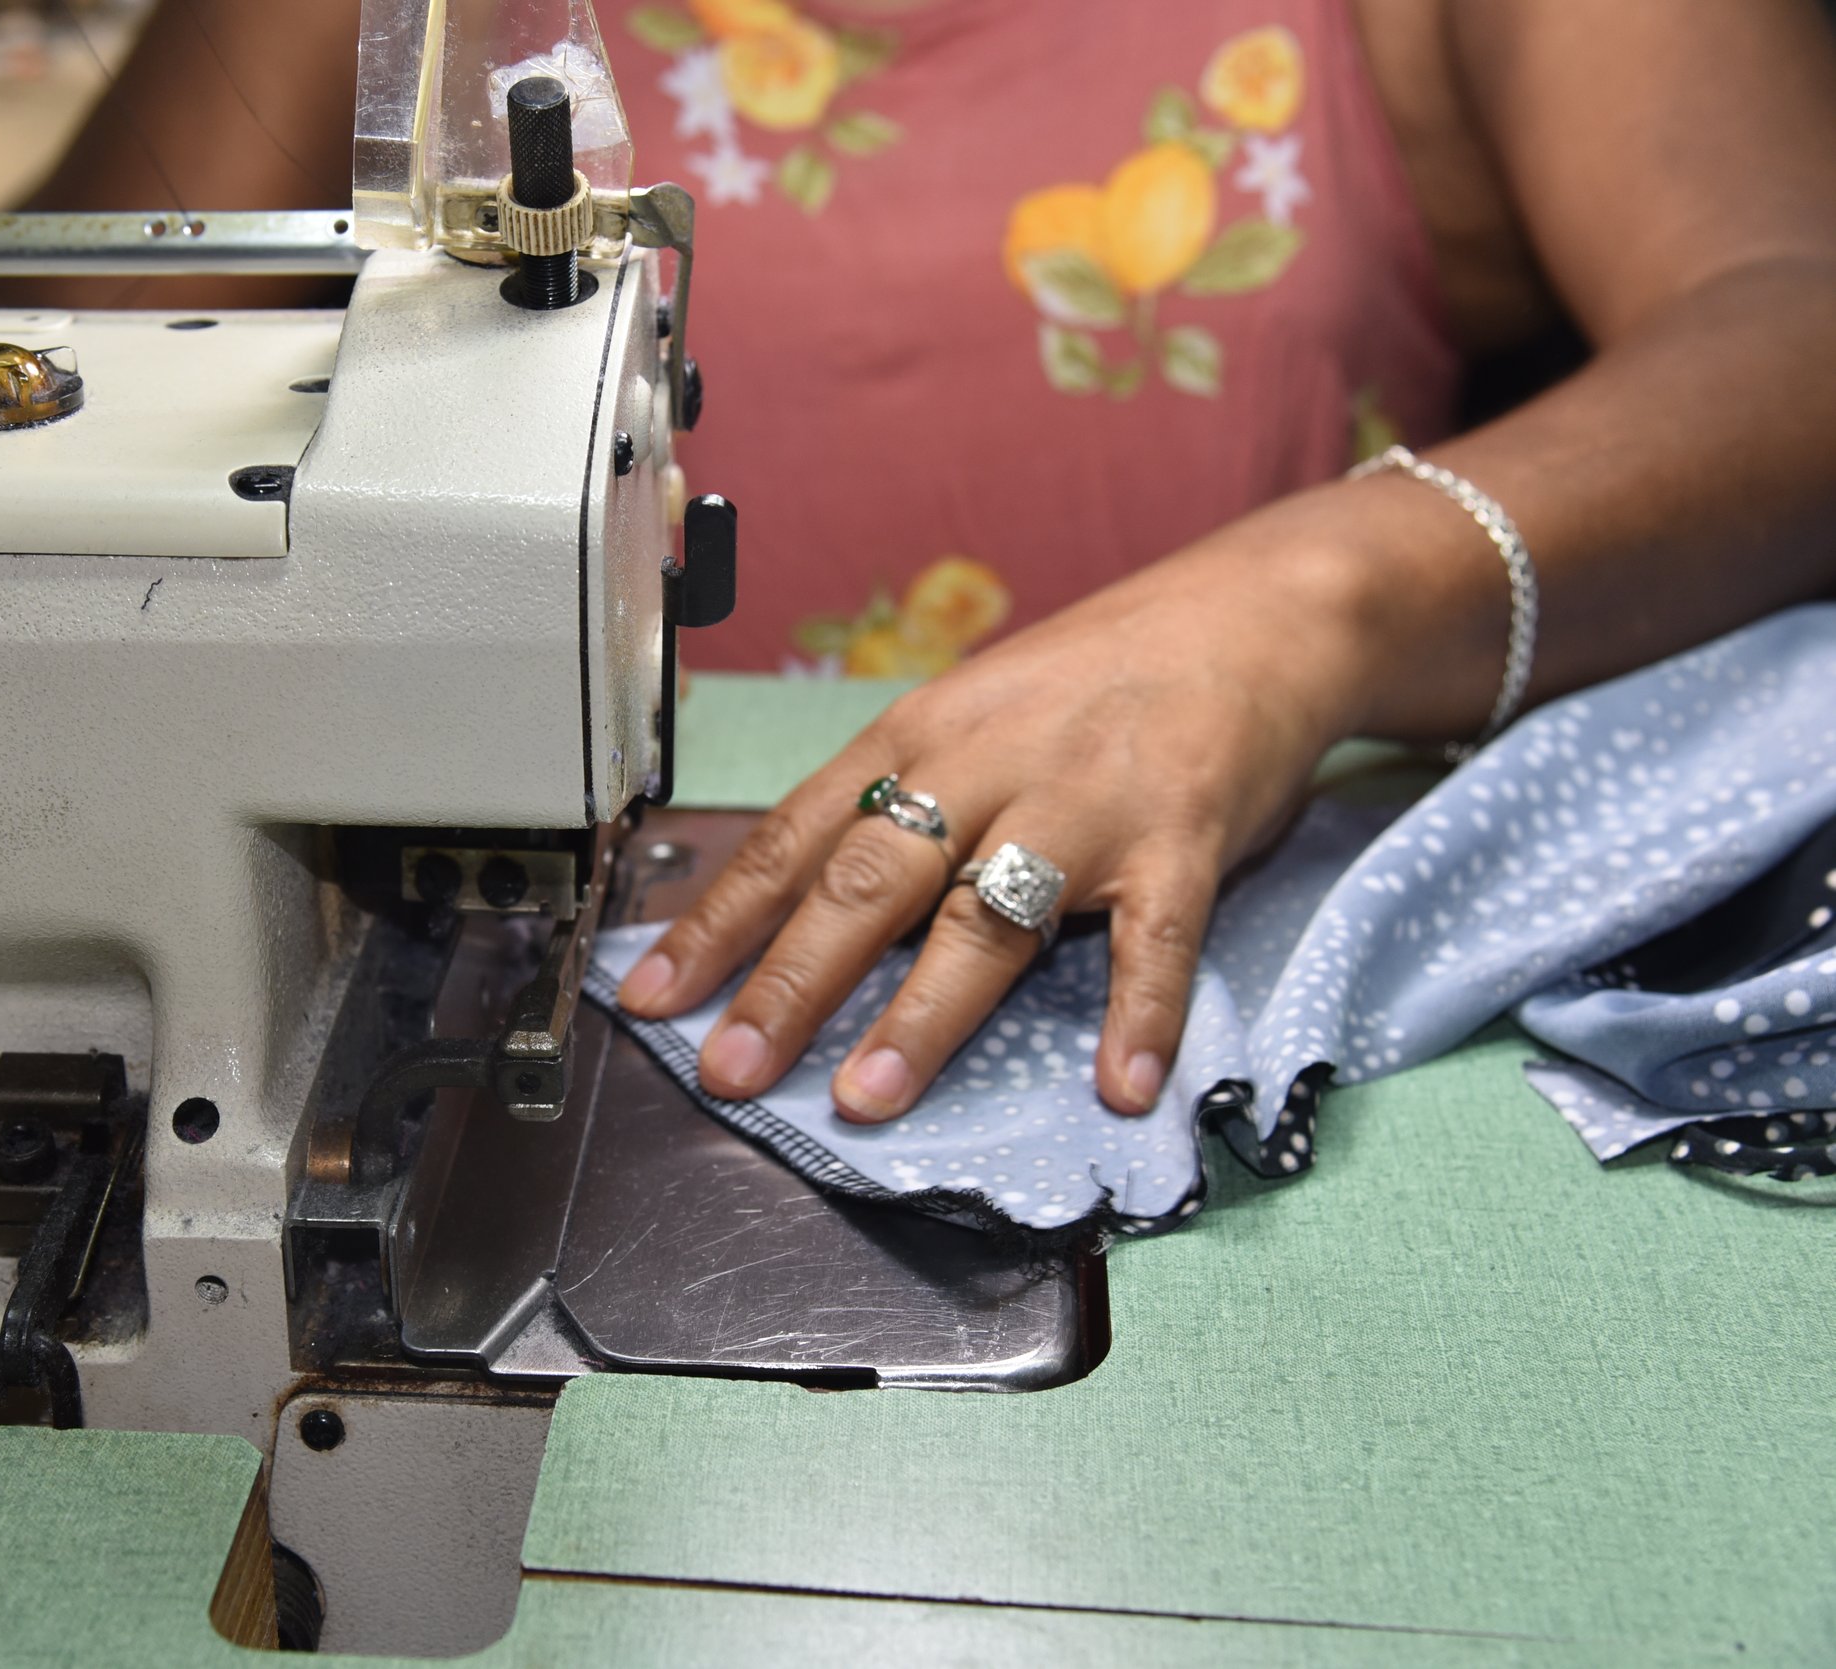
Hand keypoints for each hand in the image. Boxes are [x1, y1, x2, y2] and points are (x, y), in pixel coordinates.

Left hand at [616, 515, 1391, 1120]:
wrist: (1248, 616)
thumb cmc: (1087, 684)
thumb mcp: (964, 719)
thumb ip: (888, 805)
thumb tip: (785, 909)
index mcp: (914, 739)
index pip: (791, 841)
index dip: (717, 924)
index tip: (650, 999)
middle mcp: (985, 769)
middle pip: (866, 884)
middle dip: (790, 984)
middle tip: (730, 1070)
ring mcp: (1084, 807)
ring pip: (987, 917)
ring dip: (924, 1013)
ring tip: (869, 1097)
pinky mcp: (1184, 839)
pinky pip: (1156, 938)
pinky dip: (1140, 1013)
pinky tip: (1117, 1084)